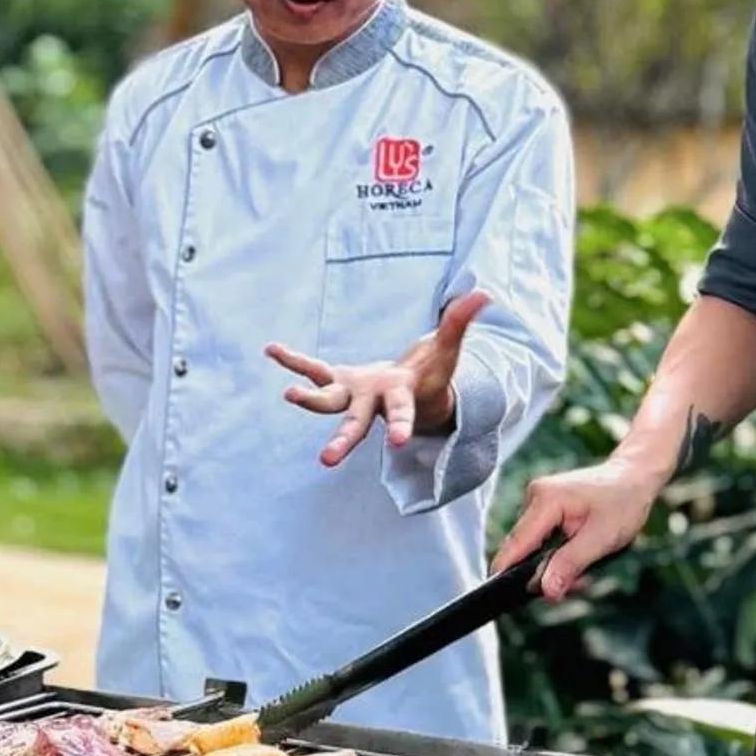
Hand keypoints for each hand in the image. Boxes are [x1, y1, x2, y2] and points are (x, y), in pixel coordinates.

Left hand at [266, 290, 489, 468]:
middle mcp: (372, 403)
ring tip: (288, 393)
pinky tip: (272, 349)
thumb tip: (483, 294)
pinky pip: (312, 371)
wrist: (410, 393)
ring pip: (327, 402)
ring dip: (307, 400)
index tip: (398, 444)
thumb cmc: (432, 374)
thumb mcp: (447, 349)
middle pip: (356, 424)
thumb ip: (460, 323)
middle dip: (344, 441)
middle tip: (327, 460)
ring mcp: (351, 395)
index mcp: (400, 399)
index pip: (402, 415)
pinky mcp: (336, 382)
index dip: (401, 426)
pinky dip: (293, 361)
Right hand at [492, 457, 664, 599]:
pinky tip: (579, 556)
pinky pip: (542, 539)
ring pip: (533, 547)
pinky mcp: (545, 507)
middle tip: (578, 585)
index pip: (517, 543)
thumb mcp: (602, 539)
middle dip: (545, 572)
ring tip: (585, 573)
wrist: (634, 478)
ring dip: (555, 565)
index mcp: (546, 499)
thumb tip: (545, 590)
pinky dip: (558, 554)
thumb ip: (570, 564)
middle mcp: (535, 496)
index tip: (503, 597)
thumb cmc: (624, 503)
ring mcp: (538, 500)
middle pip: (524, 548)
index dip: (508, 572)